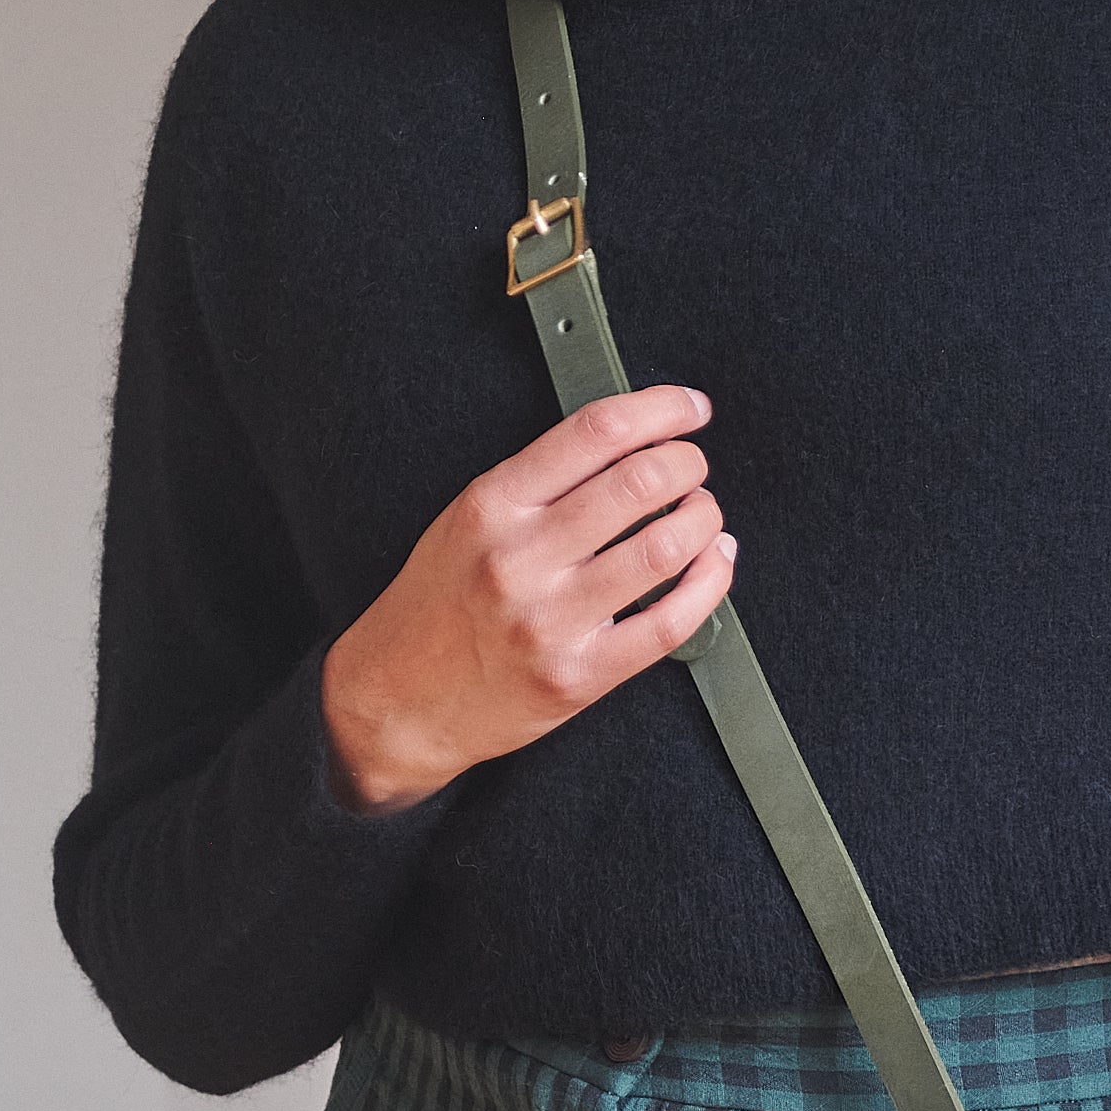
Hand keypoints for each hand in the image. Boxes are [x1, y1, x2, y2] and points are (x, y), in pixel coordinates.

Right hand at [321, 384, 734, 814]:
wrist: (397, 701)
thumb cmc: (438, 605)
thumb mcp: (466, 521)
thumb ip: (538, 482)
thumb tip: (631, 442)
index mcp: (491, 505)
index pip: (594, 431)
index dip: (660, 410)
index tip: (689, 408)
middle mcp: (519, 558)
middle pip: (639, 483)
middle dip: (688, 464)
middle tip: (694, 466)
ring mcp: (550, 620)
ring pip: (663, 548)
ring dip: (704, 520)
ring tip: (704, 513)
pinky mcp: (579, 676)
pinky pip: (669, 623)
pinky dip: (709, 584)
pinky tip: (713, 565)